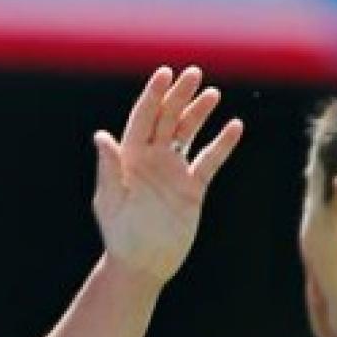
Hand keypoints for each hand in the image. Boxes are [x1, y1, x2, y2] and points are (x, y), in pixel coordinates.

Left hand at [92, 66, 244, 285]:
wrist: (143, 264)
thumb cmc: (121, 234)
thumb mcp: (111, 200)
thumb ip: (109, 168)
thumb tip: (101, 136)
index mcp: (129, 158)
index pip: (142, 119)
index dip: (153, 95)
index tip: (165, 73)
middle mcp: (151, 160)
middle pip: (166, 119)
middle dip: (179, 96)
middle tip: (194, 73)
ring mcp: (173, 172)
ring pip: (188, 134)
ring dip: (199, 113)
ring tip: (212, 93)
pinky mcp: (192, 188)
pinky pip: (210, 160)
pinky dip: (222, 144)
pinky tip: (234, 127)